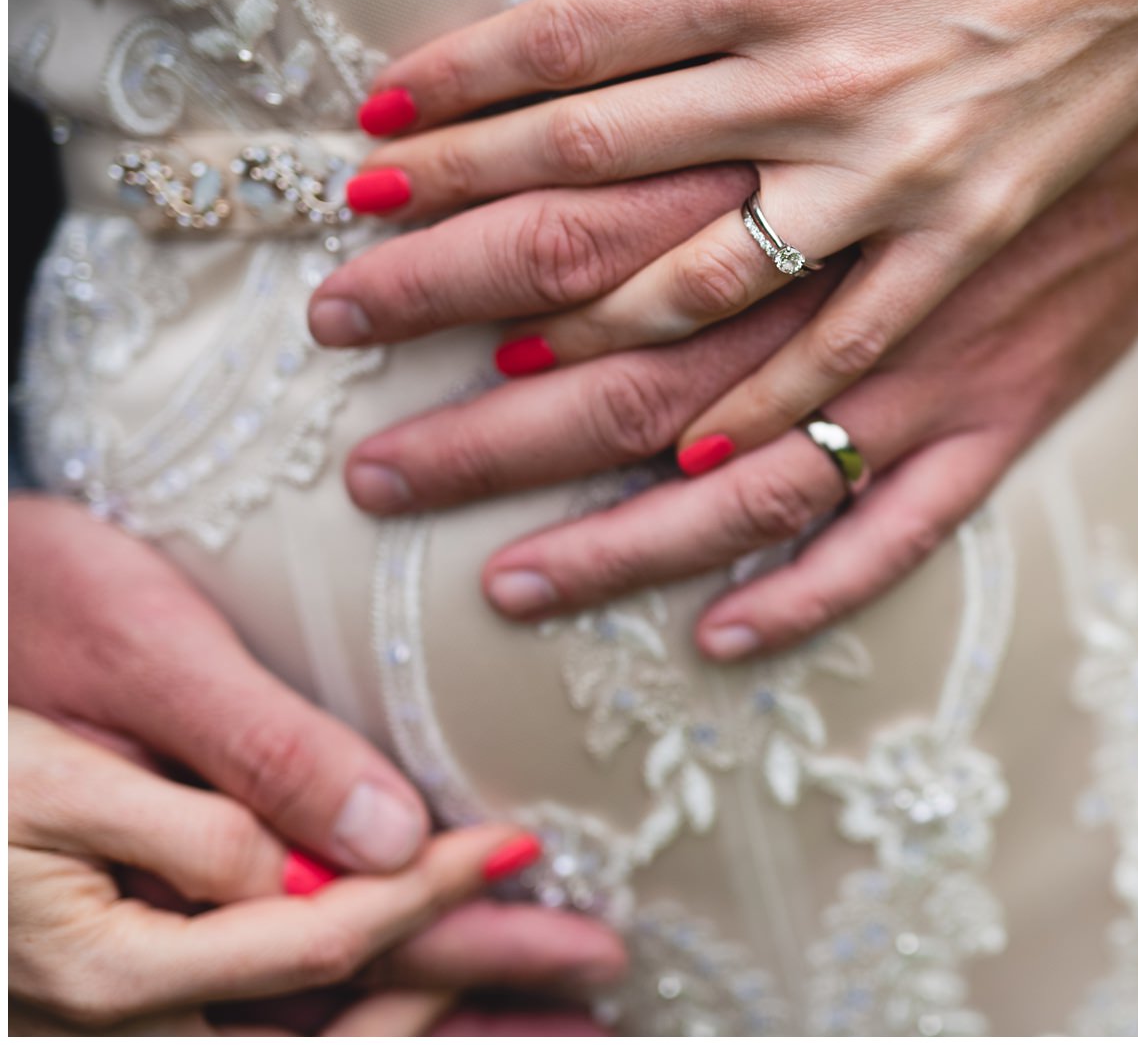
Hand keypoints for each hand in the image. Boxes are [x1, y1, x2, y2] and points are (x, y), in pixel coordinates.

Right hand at [8, 495, 626, 1021]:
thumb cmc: (31, 612)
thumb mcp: (135, 666)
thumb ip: (247, 767)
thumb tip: (383, 842)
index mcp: (116, 947)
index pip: (324, 937)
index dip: (436, 896)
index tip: (523, 850)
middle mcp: (125, 1004)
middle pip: (339, 1010)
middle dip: (481, 989)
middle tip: (601, 962)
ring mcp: (134, 999)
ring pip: (316, 1031)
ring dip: (444, 1017)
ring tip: (569, 1014)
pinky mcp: (148, 964)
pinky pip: (277, 1011)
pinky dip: (377, 1005)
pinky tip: (451, 996)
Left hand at [342, 0, 1137, 470]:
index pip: (573, 53)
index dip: (457, 101)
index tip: (369, 142)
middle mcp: (826, 102)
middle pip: (598, 197)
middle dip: (456, 254)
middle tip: (347, 312)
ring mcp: (906, 205)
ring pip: (707, 315)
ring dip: (575, 381)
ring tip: (468, 432)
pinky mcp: (983, 273)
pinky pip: (865, 383)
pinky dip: (778, 448)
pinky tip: (693, 503)